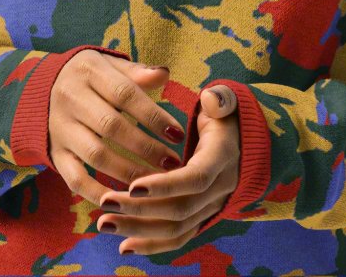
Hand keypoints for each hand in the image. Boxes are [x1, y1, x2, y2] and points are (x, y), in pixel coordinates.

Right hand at [47, 50, 186, 207]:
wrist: (41, 89)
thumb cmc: (90, 77)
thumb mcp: (109, 65)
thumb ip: (136, 72)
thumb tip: (165, 74)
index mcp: (89, 71)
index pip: (125, 94)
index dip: (153, 116)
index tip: (178, 134)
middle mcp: (71, 98)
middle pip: (112, 126)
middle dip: (146, 148)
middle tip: (173, 164)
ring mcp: (60, 128)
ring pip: (96, 155)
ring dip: (129, 172)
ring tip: (157, 182)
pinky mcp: (55, 154)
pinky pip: (75, 178)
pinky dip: (98, 193)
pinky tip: (124, 201)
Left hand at [94, 84, 240, 256]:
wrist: (241, 141)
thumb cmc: (223, 115)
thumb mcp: (225, 101)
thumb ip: (220, 98)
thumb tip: (210, 99)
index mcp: (222, 158)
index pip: (195, 179)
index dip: (165, 185)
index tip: (132, 186)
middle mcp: (219, 189)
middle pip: (180, 210)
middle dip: (141, 210)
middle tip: (105, 204)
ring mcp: (211, 207)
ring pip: (176, 228)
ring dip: (138, 230)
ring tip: (104, 223)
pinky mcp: (201, 217)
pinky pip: (178, 237)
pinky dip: (152, 245)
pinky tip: (123, 247)